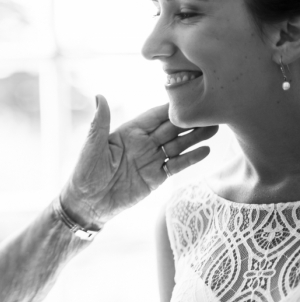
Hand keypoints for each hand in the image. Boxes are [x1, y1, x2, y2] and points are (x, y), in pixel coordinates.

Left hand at [61, 95, 217, 227]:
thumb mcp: (92, 147)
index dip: (172, 108)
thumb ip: (99, 123)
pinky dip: (190, 159)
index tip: (191, 97)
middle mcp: (143, 143)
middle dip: (190, 120)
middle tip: (212, 111)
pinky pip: (176, 165)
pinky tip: (206, 151)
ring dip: (195, 137)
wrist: (88, 205)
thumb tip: (99, 96)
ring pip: (178, 145)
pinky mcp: (156, 177)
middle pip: (172, 129)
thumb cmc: (85, 174)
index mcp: (129, 132)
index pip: (155, 116)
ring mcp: (151, 160)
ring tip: (215, 128)